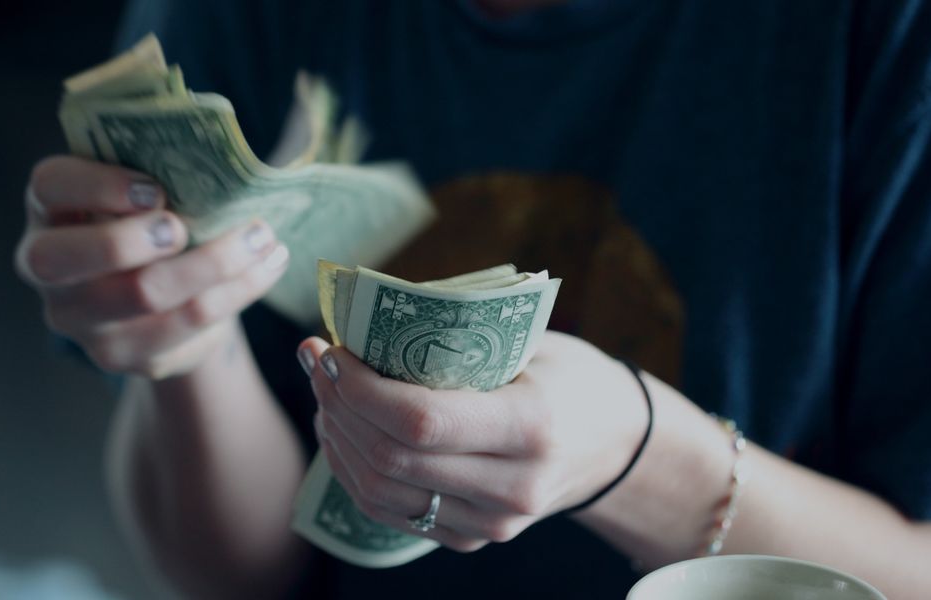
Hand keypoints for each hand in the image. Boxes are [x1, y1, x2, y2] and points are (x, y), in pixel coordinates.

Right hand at [15, 155, 289, 378]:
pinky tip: (267, 266)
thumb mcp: (143, 188)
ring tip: (262, 237)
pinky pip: (186, 326)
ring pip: (143, 295)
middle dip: (130, 240)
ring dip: (213, 263)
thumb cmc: (152, 218)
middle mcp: (47, 268)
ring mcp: (81, 320)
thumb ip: (159, 168)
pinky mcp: (124, 355)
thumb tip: (218, 156)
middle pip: (67, 259)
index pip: (49, 186)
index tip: (154, 189)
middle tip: (183, 227)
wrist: (163, 292)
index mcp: (49, 208)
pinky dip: (237, 291)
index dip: (96, 185)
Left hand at [297, 331, 648, 551]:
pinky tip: (341, 429)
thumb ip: (457, 338)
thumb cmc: (568, 376)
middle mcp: (512, 487)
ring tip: (324, 391)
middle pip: (391, 458)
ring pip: (380, 492)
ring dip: (337, 437)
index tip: (331, 350)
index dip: (360, 388)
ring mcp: (491, 523)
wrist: (615, 444)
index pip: (421, 421)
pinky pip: (390, 512)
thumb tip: (364, 318)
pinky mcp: (472, 538)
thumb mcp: (530, 343)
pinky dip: (353, 469)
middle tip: (316, 360)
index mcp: (532, 427)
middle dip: (338, 405)